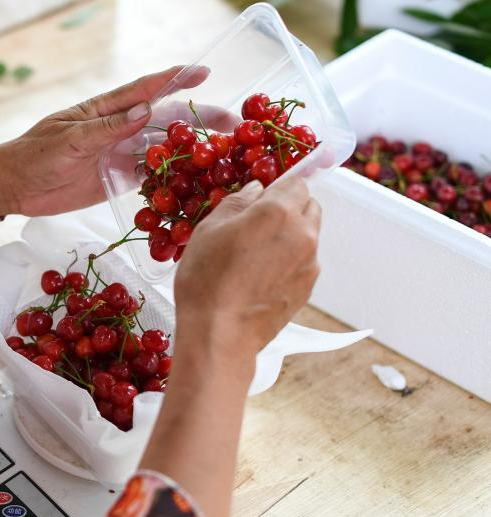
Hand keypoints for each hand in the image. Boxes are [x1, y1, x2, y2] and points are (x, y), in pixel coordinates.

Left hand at [0, 66, 209, 216]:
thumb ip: (108, 128)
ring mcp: (118, 154)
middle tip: (232, 125)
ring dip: (189, 150)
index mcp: (105, 110)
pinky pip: (148, 177)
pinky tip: (192, 182)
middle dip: (198, 120)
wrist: (14, 186)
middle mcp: (118, 129)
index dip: (176, 80)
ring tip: (221, 155)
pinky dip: (169, 178)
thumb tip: (146, 111)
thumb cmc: (35, 154)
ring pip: (161, 149)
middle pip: (165, 121)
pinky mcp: (115, 179)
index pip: (147, 90)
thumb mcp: (70, 139)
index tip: (204, 71)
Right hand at [173, 177, 321, 360]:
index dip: (278, 188)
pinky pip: (304, 261)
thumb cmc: (207, 280)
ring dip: (290, 236)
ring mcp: (310, 262)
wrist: (220, 334)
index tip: (260, 199)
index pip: (297, 182)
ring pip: (308, 235)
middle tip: (256, 226)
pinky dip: (289, 261)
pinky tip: (260, 277)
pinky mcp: (308, 286)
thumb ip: (237, 202)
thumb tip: (256, 190)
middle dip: (289, 208)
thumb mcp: (208, 230)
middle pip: (309, 206)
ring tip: (255, 256)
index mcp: (278, 212)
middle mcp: (303, 233)